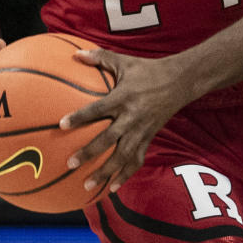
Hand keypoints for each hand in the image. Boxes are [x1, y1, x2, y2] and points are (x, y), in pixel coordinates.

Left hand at [59, 48, 191, 195]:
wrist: (180, 81)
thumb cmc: (148, 69)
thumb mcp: (124, 61)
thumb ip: (100, 57)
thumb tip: (75, 53)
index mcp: (123, 97)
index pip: (98, 109)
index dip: (80, 117)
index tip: (62, 125)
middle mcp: (132, 117)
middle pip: (108, 139)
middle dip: (89, 153)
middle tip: (70, 164)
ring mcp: (141, 130)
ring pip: (122, 156)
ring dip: (105, 172)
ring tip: (87, 185)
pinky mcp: (149, 139)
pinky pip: (137, 161)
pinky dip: (125, 176)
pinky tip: (112, 188)